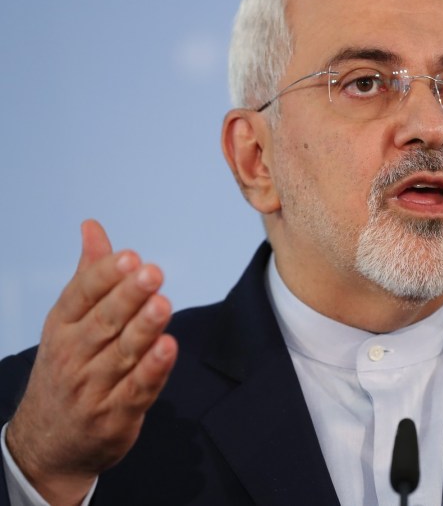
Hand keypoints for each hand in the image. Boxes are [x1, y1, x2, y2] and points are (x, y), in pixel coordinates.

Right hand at [6, 220, 177, 505]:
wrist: (48, 442)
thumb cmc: (67, 368)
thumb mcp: (68, 321)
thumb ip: (89, 274)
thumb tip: (93, 226)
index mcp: (61, 327)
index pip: (80, 296)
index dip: (105, 276)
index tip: (129, 256)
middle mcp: (73, 356)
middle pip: (103, 323)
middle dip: (128, 297)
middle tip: (152, 272)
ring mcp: (92, 388)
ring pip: (121, 355)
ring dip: (143, 330)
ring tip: (163, 304)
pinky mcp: (115, 416)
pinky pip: (136, 391)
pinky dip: (152, 371)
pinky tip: (169, 348)